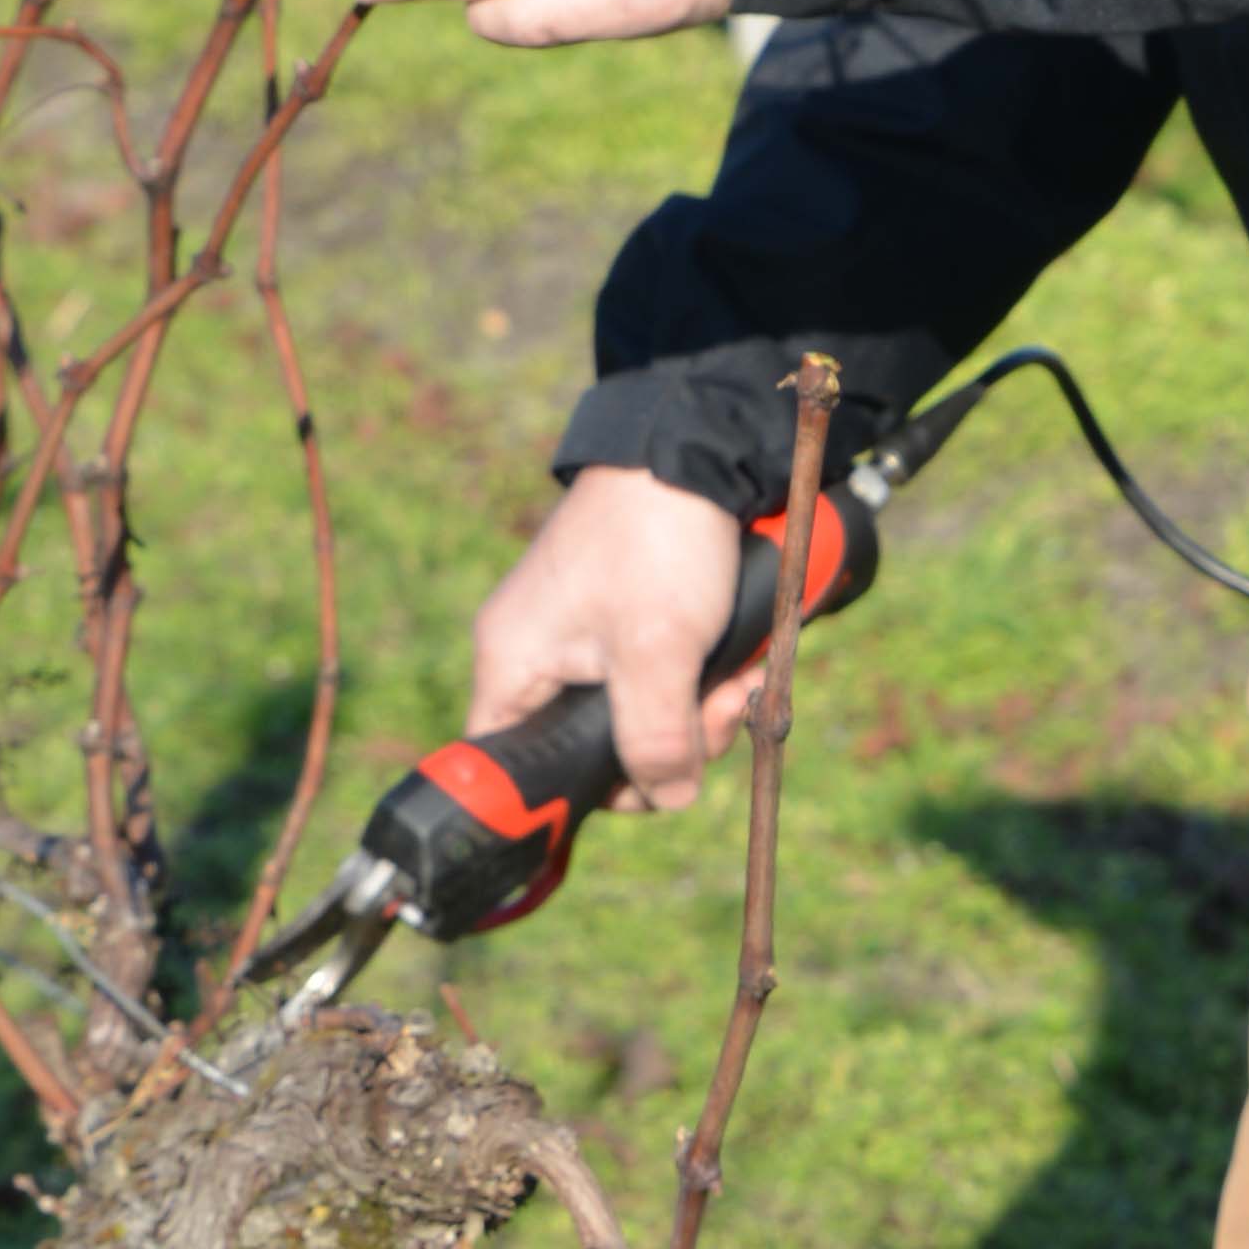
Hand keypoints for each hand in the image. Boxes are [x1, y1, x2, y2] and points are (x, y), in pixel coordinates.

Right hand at [461, 462, 753, 811]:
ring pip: (638, 722)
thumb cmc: (657, 540)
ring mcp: (582, 642)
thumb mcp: (659, 652)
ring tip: (738, 682)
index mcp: (512, 666)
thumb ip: (655, 741)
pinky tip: (737, 666)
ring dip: (697, 715)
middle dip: (667, 748)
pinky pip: (658, 683)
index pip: (511, 769)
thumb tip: (666, 798)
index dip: (571, 794)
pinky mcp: (624, 625)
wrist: (695, 450)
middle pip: (593, 754)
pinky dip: (699, 684)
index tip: (639, 784)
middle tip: (715, 715)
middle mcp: (536, 658)